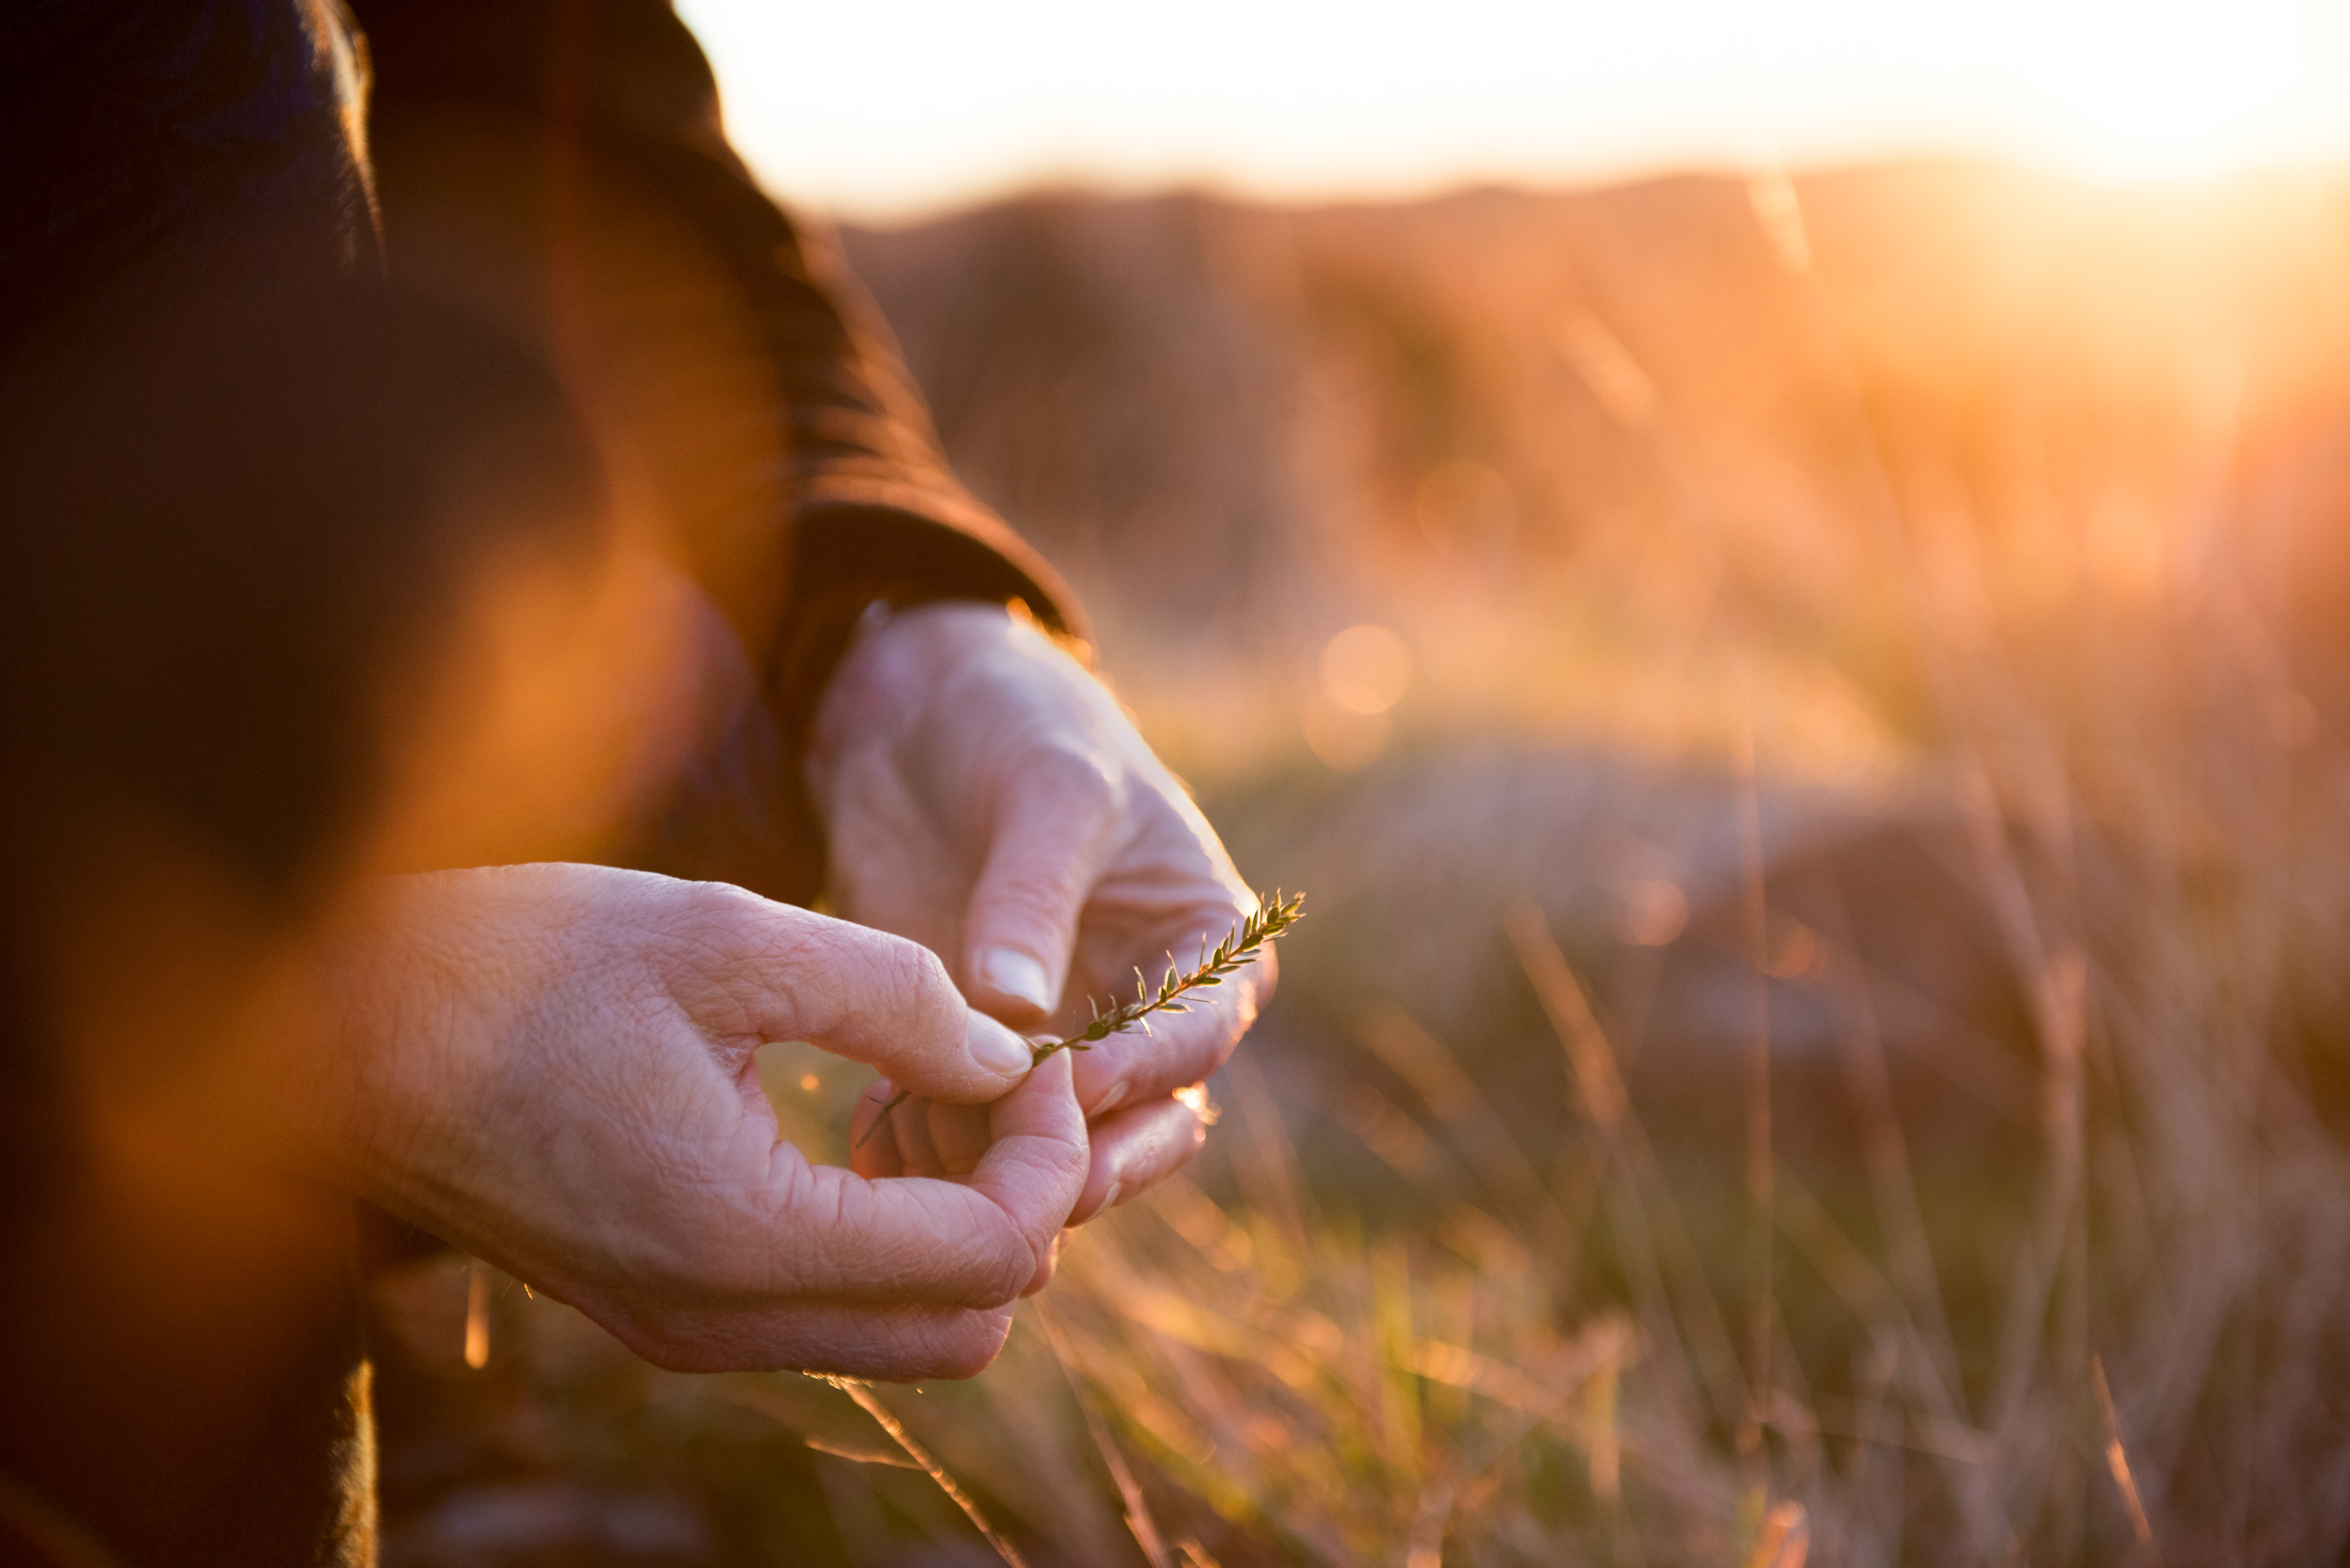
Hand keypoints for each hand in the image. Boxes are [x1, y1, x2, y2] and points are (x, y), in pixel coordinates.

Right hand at [255, 864, 1088, 1379]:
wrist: (339, 1025)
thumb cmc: (521, 961)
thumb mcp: (728, 938)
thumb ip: (897, 999)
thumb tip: (1012, 1055)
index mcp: (742, 1236)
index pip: (993, 1257)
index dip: (1050, 1154)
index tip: (1036, 1056)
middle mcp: (719, 1321)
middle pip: (971, 1327)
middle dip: (1020, 1205)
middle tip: (995, 1082)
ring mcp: (687, 1330)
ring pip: (908, 1333)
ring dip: (956, 1227)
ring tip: (924, 1092)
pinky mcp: (665, 1308)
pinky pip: (831, 1311)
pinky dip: (886, 1237)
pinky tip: (856, 1121)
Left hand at [807, 602, 1271, 1222]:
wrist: (914, 713)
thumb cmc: (1017, 725)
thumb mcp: (1045, 789)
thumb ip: (1033, 897)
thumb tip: (1018, 1009)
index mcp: (1201, 942)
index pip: (1203, 1029)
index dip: (1151, 1065)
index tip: (1083, 1082)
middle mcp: (1144, 1014)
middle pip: (1154, 1126)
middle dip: (1099, 1160)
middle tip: (1032, 1181)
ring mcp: (1061, 1046)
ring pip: (1060, 1152)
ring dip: (1006, 1167)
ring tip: (932, 1149)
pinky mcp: (972, 1060)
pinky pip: (968, 1136)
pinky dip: (932, 1152)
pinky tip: (877, 1139)